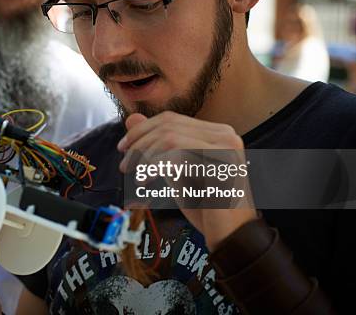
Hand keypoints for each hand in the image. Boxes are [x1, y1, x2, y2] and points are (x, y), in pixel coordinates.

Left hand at [118, 112, 256, 251]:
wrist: (233, 236)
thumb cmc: (205, 206)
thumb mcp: (175, 171)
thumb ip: (156, 145)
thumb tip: (131, 118)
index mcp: (216, 133)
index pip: (170, 119)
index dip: (142, 130)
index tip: (122, 148)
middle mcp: (225, 135)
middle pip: (168, 125)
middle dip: (139, 142)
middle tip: (124, 164)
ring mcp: (226, 148)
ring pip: (170, 138)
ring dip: (144, 155)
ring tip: (134, 174)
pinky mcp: (222, 164)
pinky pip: (178, 156)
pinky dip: (155, 167)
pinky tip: (145, 181)